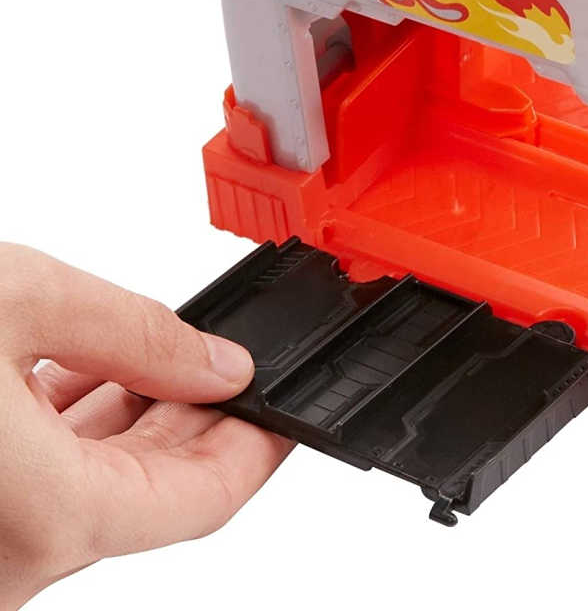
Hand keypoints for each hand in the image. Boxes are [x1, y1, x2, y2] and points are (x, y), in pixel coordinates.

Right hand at [0, 244, 291, 609]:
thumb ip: (134, 332)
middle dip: (200, 414)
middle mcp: (11, 558)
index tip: (288, 408)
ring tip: (159, 350)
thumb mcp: (21, 302)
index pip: (206, 497)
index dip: (261, 445)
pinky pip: (39, 486)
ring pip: (90, 486)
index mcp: (46, 516)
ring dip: (132, 414)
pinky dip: (70, 430)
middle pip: (151, 489)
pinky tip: (80, 371)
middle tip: (231, 360)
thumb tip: (214, 363)